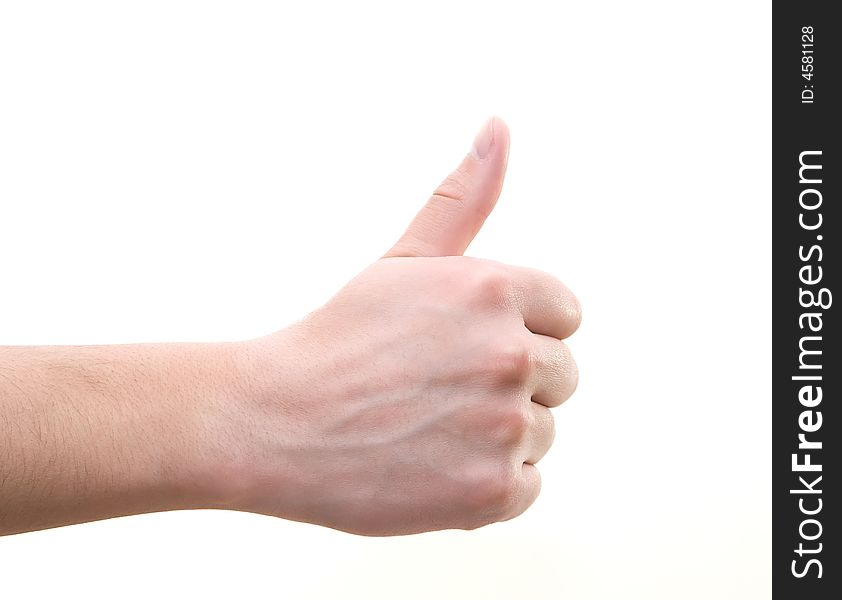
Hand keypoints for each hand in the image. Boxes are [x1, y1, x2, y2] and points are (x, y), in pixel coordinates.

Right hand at [214, 118, 581, 535]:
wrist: (273, 422)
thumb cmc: (340, 338)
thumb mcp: (403, 261)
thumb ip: (462, 198)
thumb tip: (498, 125)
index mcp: (497, 288)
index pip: (564, 314)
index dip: (519, 330)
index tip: (464, 346)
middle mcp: (510, 352)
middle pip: (561, 375)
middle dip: (512, 381)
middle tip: (439, 389)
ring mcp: (503, 425)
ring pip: (541, 431)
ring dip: (497, 435)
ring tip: (426, 428)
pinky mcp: (491, 491)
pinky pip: (527, 485)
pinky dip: (488, 484)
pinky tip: (432, 466)